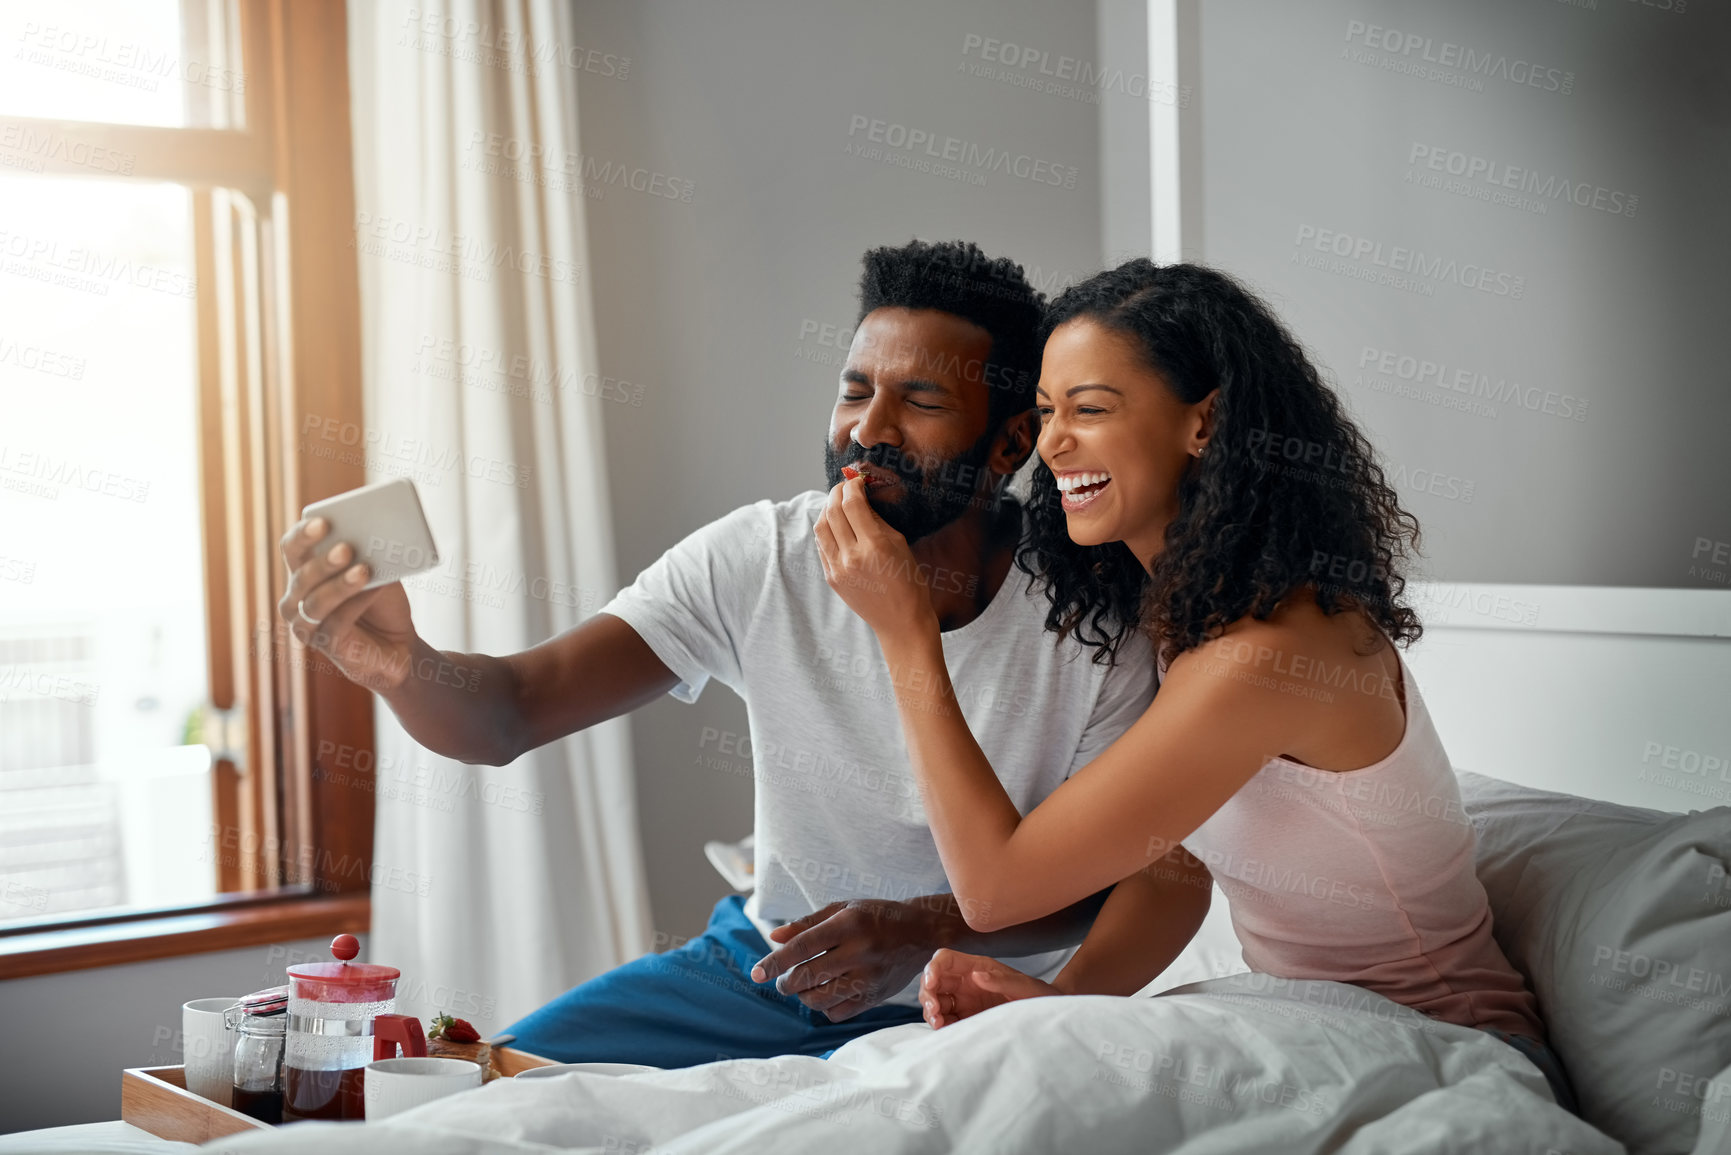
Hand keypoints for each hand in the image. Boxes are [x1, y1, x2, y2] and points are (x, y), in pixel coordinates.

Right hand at [278, 516, 417, 693]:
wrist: (397, 644)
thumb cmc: (381, 602)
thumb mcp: (376, 571)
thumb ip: (368, 554)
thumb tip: (373, 534)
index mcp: (302, 572)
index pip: (292, 547)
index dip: (304, 534)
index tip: (323, 521)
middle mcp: (295, 598)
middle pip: (301, 574)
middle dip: (323, 561)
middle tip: (346, 547)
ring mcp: (305, 624)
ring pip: (315, 601)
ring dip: (340, 584)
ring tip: (364, 569)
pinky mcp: (324, 644)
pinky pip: (336, 622)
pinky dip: (356, 604)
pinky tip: (373, 590)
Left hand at [748, 899, 941, 1021]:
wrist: (921, 933)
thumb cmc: (876, 916)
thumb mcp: (844, 909)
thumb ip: (807, 924)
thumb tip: (774, 939)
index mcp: (849, 925)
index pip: (803, 946)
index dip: (775, 961)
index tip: (756, 973)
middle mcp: (860, 952)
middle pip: (808, 976)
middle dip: (786, 982)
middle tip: (782, 980)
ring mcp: (869, 978)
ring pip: (820, 999)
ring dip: (802, 996)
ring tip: (803, 985)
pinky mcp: (875, 997)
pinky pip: (837, 1013)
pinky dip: (823, 1007)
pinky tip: (826, 993)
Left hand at [813, 473, 935, 639]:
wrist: (900, 622)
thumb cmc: (909, 582)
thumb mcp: (900, 544)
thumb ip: (876, 520)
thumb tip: (860, 498)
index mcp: (874, 546)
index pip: (852, 503)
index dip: (852, 485)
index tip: (857, 479)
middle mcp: (852, 557)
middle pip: (832, 511)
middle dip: (836, 492)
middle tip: (845, 485)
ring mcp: (838, 569)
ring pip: (820, 527)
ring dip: (827, 509)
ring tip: (837, 503)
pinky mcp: (831, 578)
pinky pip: (822, 545)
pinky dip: (826, 529)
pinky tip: (836, 525)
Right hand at [919, 948, 1060, 1028]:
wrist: (1048, 1016)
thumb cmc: (1038, 995)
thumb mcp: (1023, 986)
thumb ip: (1001, 980)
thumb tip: (976, 975)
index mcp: (977, 967)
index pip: (945, 960)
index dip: (933, 968)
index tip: (932, 983)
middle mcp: (966, 982)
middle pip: (934, 981)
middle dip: (928, 993)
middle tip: (935, 1011)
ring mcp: (965, 1001)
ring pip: (936, 1001)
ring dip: (931, 1011)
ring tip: (938, 1024)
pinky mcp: (967, 1018)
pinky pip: (946, 1020)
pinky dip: (940, 1025)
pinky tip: (944, 1030)